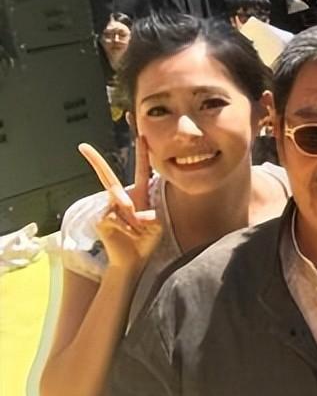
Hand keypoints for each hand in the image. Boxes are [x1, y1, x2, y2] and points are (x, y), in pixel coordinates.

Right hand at [79, 139, 160, 272]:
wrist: (134, 259)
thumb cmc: (145, 240)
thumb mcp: (156, 225)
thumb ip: (150, 215)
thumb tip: (133, 211)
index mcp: (137, 195)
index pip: (140, 170)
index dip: (141, 153)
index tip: (140, 135)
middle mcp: (120, 199)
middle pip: (107, 177)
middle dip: (95, 161)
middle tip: (83, 146)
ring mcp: (108, 208)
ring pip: (125, 204)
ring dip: (137, 221)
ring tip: (138, 231)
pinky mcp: (101, 219)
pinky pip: (118, 218)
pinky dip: (128, 228)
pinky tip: (128, 234)